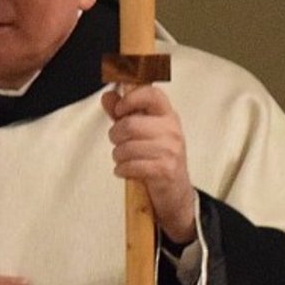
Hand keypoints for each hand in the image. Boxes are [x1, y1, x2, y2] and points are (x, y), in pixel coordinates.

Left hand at [102, 84, 197, 245]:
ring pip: (127, 147)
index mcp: (167, 115)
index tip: (120, 109)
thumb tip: (108, 96)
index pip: (151, 94)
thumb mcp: (143, 131)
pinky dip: (122, 170)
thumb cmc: (159, 158)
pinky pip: (132, 165)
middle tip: (118, 142)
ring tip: (123, 159)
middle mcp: (171, 130)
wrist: (176, 190)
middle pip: (129, 124)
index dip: (130, 99)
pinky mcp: (165, 170)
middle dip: (115, 136)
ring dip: (118, 156)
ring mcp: (170, 150)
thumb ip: (124, 113)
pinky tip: (126, 170)